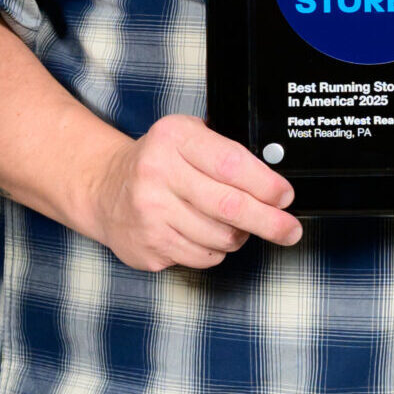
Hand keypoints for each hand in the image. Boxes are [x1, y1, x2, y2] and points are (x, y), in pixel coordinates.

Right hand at [81, 114, 302, 271]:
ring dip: (239, 235)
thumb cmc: (157, 160)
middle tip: (290, 229)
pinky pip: (203, 257)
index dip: (265, 184)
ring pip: (220, 237)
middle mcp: (158, 174)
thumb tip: (274, 180)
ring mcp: (151, 214)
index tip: (285, 196)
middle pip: (229, 206)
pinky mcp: (149, 246)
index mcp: (173, 138)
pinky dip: (216, 250)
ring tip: (233, 224)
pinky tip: (205, 234)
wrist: (104, 188)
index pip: (231, 163)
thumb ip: (224, 150)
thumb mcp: (186, 136)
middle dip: (269, 221)